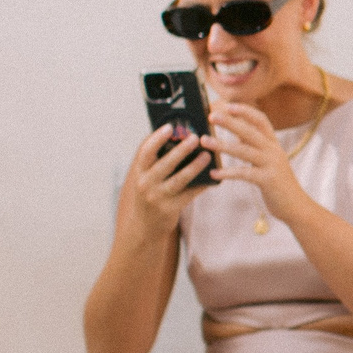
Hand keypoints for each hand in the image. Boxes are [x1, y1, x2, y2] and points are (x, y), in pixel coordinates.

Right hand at [120, 124, 211, 238]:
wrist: (144, 226)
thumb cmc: (150, 193)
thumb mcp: (145, 176)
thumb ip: (156, 159)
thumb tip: (177, 135)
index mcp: (139, 172)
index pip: (145, 152)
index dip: (157, 138)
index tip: (170, 126)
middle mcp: (145, 184)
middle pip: (164, 164)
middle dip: (180, 150)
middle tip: (195, 137)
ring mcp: (157, 198)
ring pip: (179, 179)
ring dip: (194, 166)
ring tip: (207, 155)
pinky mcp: (170, 209)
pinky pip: (189, 194)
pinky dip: (201, 184)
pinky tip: (212, 176)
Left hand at [205, 101, 307, 219]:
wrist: (296, 206)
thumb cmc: (278, 184)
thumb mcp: (269, 161)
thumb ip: (255, 148)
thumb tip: (235, 136)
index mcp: (273, 144)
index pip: (261, 120)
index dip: (245, 111)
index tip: (228, 105)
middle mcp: (274, 151)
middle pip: (250, 131)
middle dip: (230, 122)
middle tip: (211, 115)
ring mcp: (271, 165)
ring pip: (244, 150)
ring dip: (222, 144)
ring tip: (204, 141)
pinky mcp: (268, 180)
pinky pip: (244, 173)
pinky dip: (227, 172)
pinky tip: (213, 173)